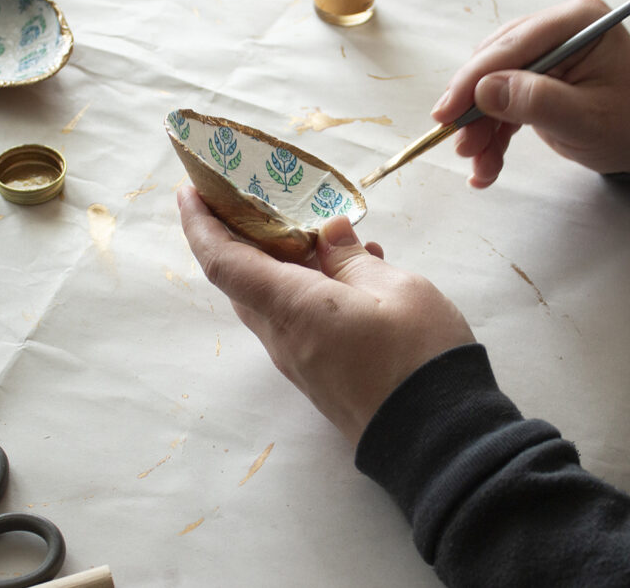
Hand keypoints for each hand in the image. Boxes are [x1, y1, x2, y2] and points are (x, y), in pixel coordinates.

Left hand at [177, 185, 475, 442]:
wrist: (439, 439)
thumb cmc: (419, 357)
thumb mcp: (395, 289)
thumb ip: (352, 258)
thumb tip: (326, 233)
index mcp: (293, 309)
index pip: (223, 262)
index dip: (200, 224)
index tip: (190, 191)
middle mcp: (284, 337)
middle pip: (243, 279)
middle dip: (240, 236)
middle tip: (259, 198)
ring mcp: (301, 360)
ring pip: (274, 298)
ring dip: (288, 260)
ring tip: (329, 231)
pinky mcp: (320, 373)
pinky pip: (300, 319)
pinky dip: (312, 286)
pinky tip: (359, 269)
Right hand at [431, 0, 629, 186]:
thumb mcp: (587, 119)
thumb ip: (537, 102)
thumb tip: (485, 91)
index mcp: (577, 22)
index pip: (513, 45)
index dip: (474, 78)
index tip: (446, 112)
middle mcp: (556, 29)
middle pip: (495, 64)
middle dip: (474, 109)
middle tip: (460, 146)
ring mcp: (545, 53)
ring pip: (492, 86)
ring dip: (480, 128)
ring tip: (479, 167)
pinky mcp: (536, 78)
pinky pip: (501, 103)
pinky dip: (492, 134)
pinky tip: (486, 166)